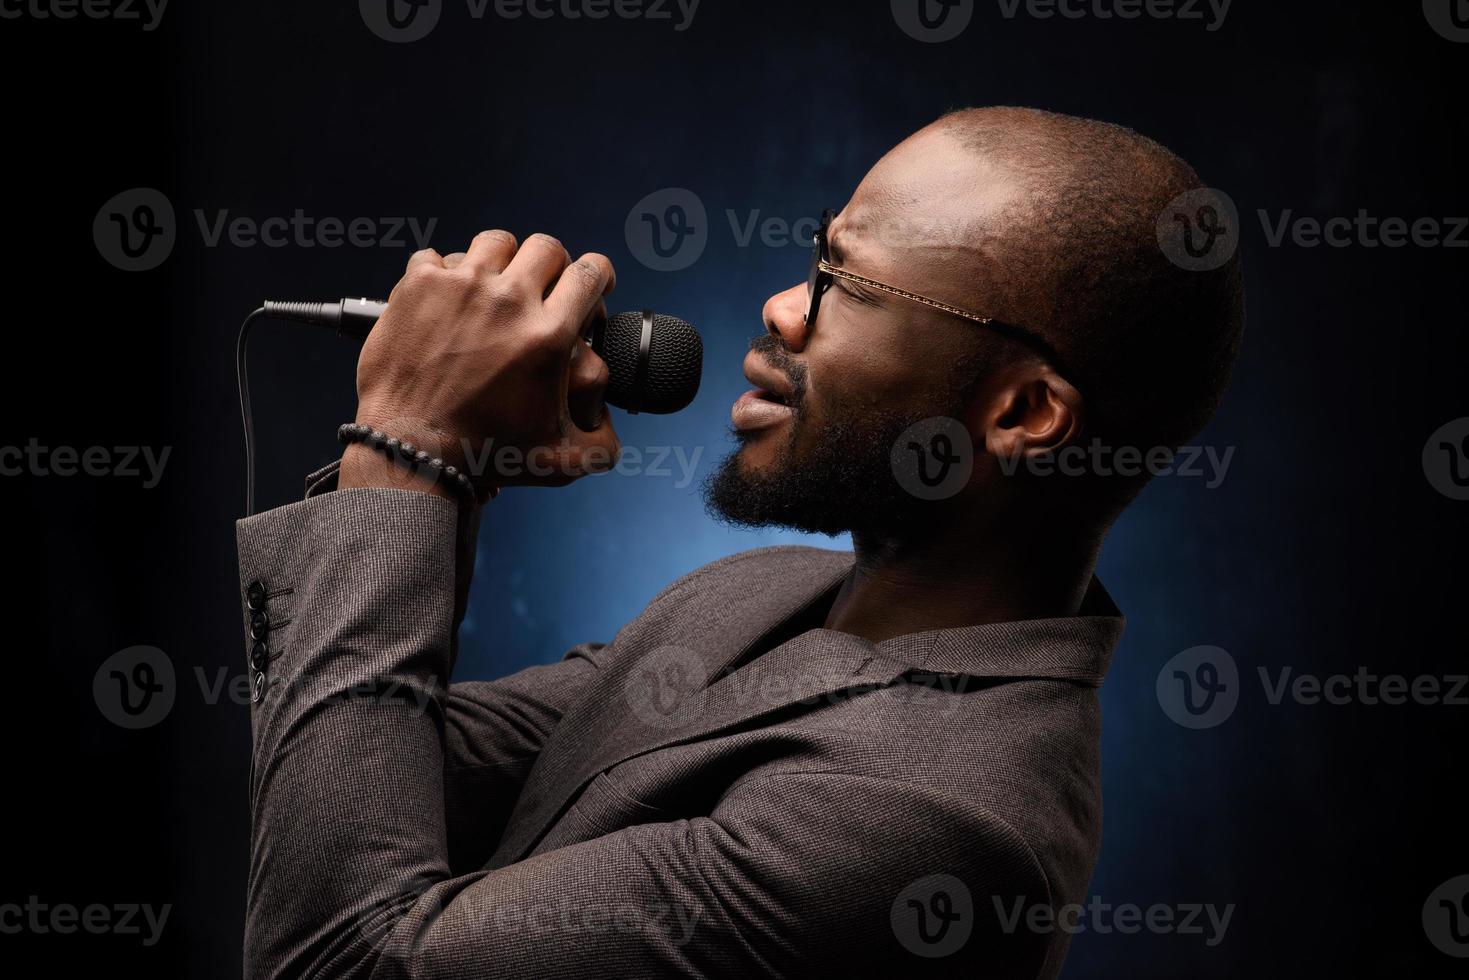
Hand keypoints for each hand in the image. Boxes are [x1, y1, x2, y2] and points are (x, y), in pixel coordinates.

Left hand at [340, 231, 620, 498]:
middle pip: (546, 248)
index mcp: (549, 335)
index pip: (590, 272)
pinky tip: (449, 299)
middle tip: (542, 290)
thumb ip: (601, 446)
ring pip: (497, 242)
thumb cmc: (482, 454)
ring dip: (502, 262)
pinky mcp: (419, 286)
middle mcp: (508, 301)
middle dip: (552, 267)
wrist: (411, 449)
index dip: (596, 275)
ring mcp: (461, 286)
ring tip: (495, 289)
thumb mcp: (558, 460)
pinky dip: (446, 273)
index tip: (587, 286)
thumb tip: (610, 429)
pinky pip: (440, 256)